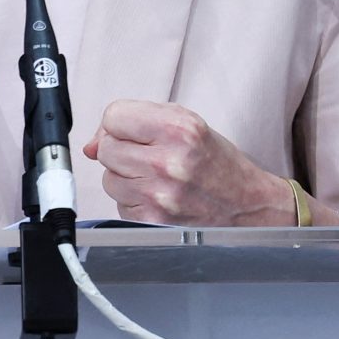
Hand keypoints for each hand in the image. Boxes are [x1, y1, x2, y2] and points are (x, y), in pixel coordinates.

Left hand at [84, 99, 290, 225]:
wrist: (249, 205)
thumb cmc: (217, 163)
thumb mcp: (186, 125)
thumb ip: (136, 123)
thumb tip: (90, 145)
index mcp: (179, 129)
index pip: (113, 116)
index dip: (121, 123)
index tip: (135, 131)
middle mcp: (168, 162)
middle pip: (106, 148)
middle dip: (121, 150)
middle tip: (149, 156)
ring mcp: (159, 196)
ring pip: (108, 178)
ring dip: (126, 177)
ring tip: (157, 178)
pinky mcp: (152, 222)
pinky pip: (119, 204)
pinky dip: (133, 200)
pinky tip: (159, 197)